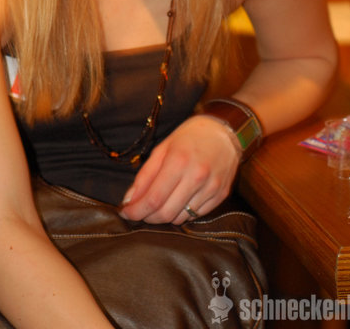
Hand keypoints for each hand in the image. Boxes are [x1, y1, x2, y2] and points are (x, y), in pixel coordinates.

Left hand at [119, 115, 240, 224]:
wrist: (224, 131)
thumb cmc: (190, 137)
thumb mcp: (162, 148)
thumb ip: (145, 175)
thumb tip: (129, 200)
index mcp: (179, 161)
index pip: (153, 199)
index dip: (136, 211)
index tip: (125, 213)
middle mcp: (197, 176)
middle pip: (166, 213)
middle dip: (147, 217)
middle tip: (139, 212)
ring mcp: (211, 187)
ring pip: (180, 218)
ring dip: (164, 217)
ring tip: (158, 205)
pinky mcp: (221, 195)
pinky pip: (196, 215)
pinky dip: (182, 214)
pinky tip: (177, 202)